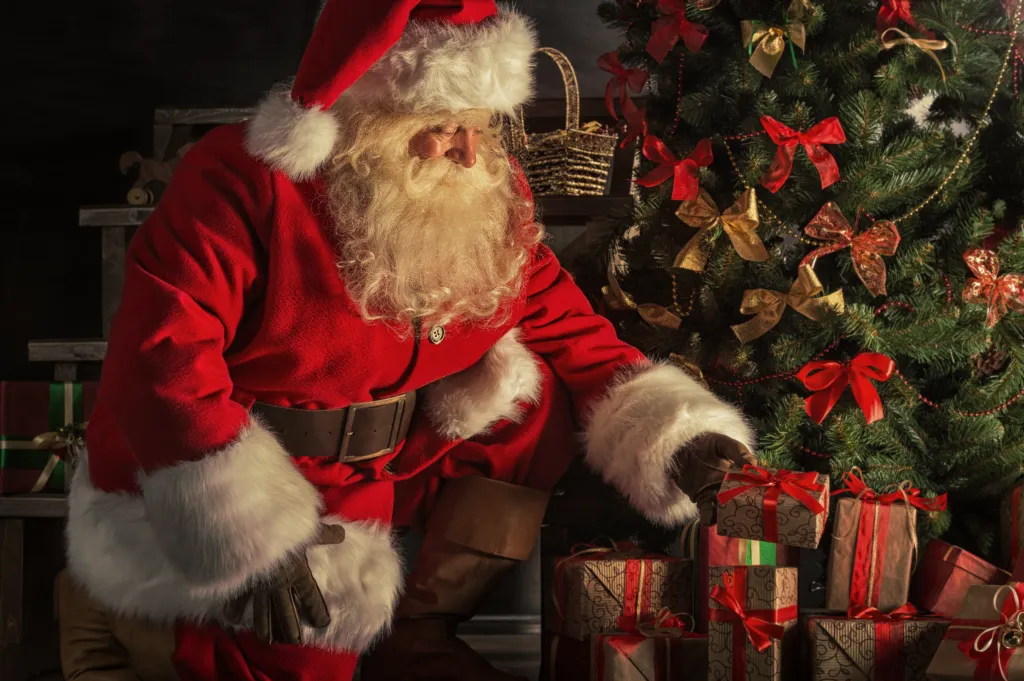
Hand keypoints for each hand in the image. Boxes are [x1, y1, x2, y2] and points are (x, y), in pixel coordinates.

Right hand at [223, 524, 345, 643]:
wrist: (252, 528)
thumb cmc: (283, 528)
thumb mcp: (310, 530)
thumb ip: (326, 535)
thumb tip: (343, 534)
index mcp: (298, 573)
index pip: (311, 597)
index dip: (317, 611)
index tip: (322, 623)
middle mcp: (279, 584)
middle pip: (286, 613)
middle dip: (291, 629)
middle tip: (295, 642)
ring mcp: (259, 586)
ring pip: (263, 613)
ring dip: (266, 628)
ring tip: (269, 641)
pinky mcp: (242, 582)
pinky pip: (236, 600)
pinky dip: (234, 610)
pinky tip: (232, 621)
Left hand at [672, 434, 755, 524]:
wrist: (682, 446)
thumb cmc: (706, 443)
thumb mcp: (724, 444)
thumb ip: (739, 452)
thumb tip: (752, 466)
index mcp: (739, 475)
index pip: (751, 488)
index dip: (757, 495)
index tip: (762, 501)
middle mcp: (729, 488)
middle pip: (739, 504)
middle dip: (743, 511)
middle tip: (746, 517)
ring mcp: (715, 495)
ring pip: (724, 511)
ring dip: (727, 517)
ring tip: (729, 520)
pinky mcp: (700, 498)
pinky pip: (706, 512)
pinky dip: (708, 519)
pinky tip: (709, 521)